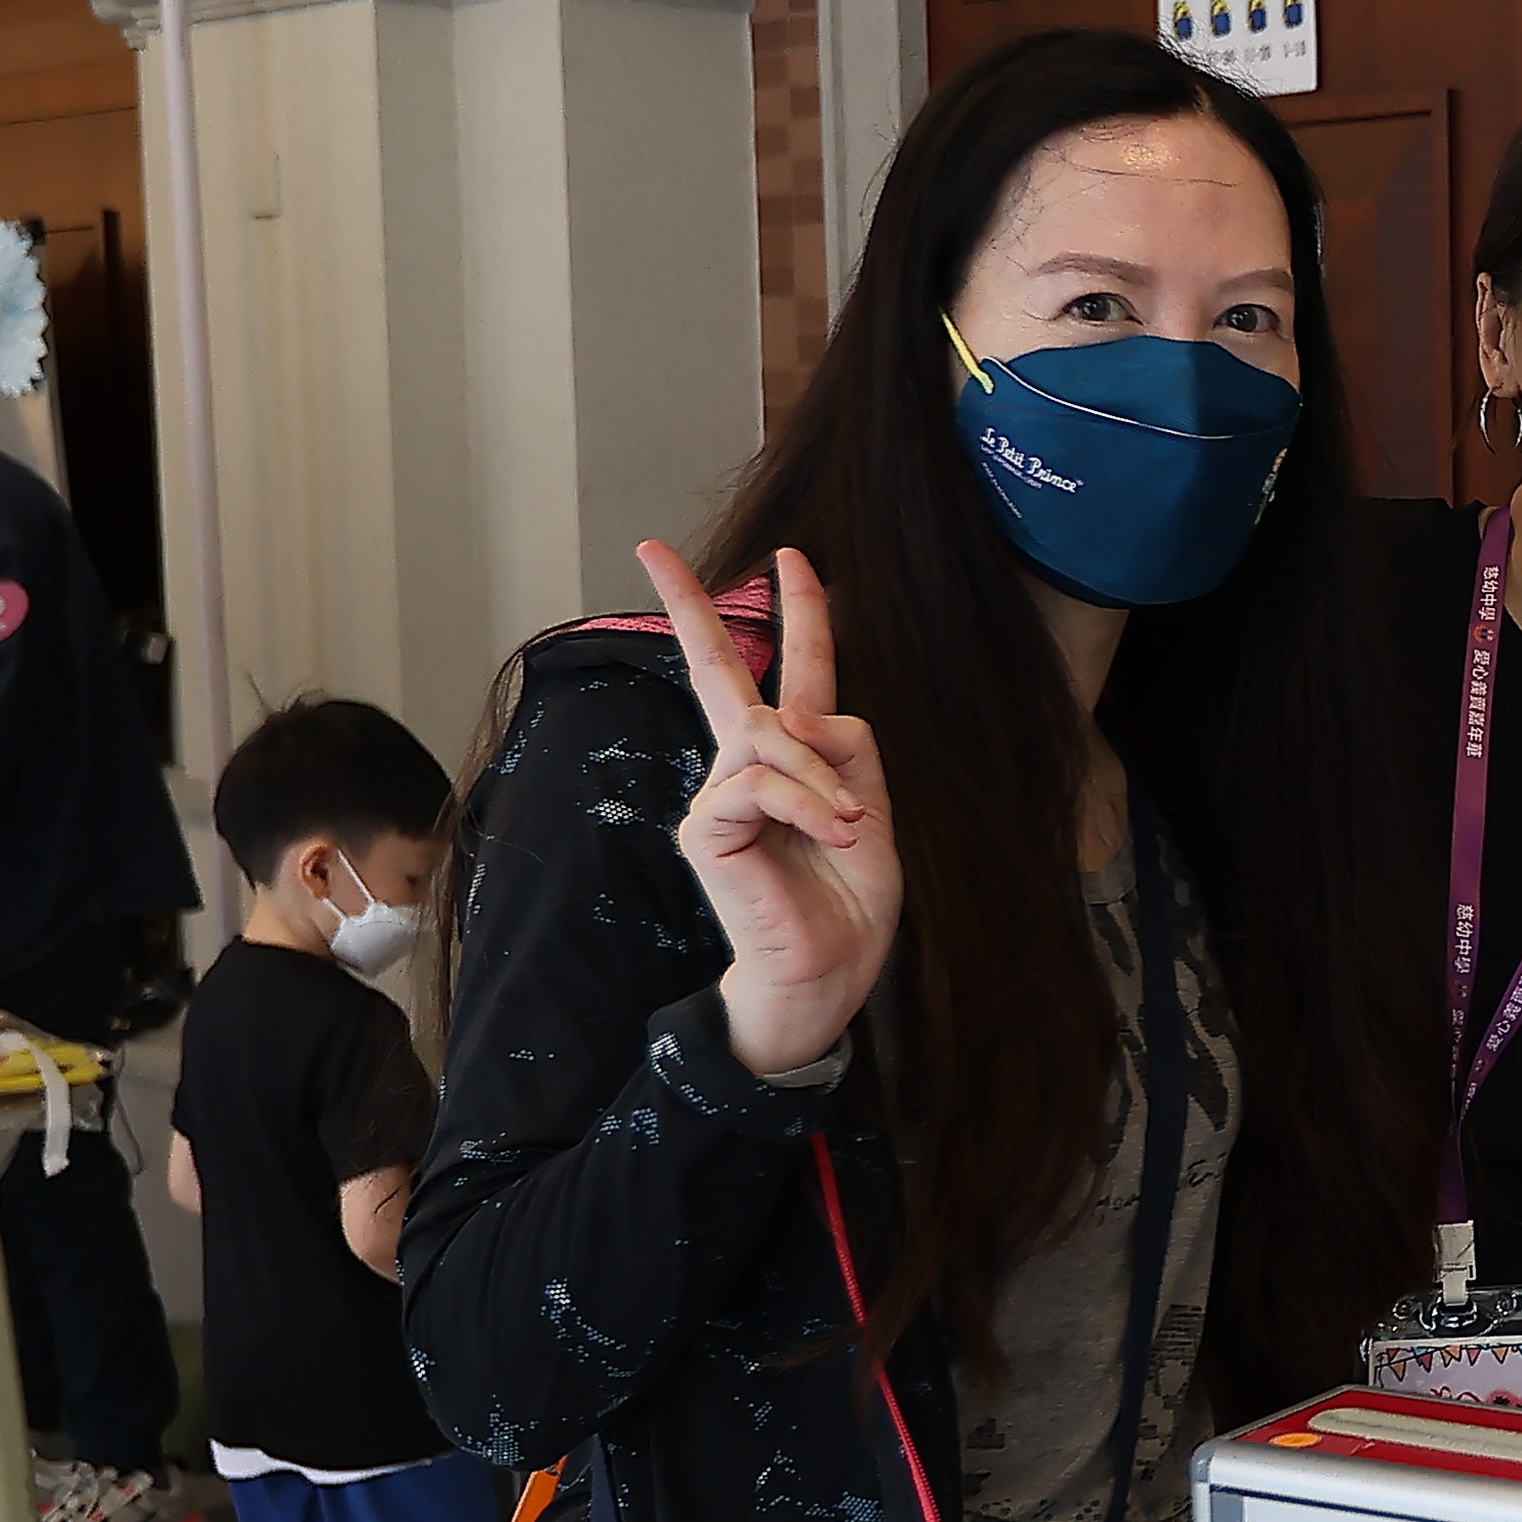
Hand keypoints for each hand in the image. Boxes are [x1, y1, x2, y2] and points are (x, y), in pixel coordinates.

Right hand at [648, 538, 899, 1078]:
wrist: (827, 973)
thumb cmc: (847, 902)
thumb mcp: (872, 810)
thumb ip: (849, 751)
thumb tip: (802, 716)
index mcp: (792, 760)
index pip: (791, 674)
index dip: (795, 614)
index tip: (789, 555)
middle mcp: (747, 767)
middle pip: (719, 672)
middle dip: (692, 606)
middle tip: (649, 549)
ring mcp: (721, 795)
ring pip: (774, 737)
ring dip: (825, 781)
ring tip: (849, 828)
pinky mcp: (708, 828)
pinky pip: (764, 783)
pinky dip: (809, 805)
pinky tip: (830, 834)